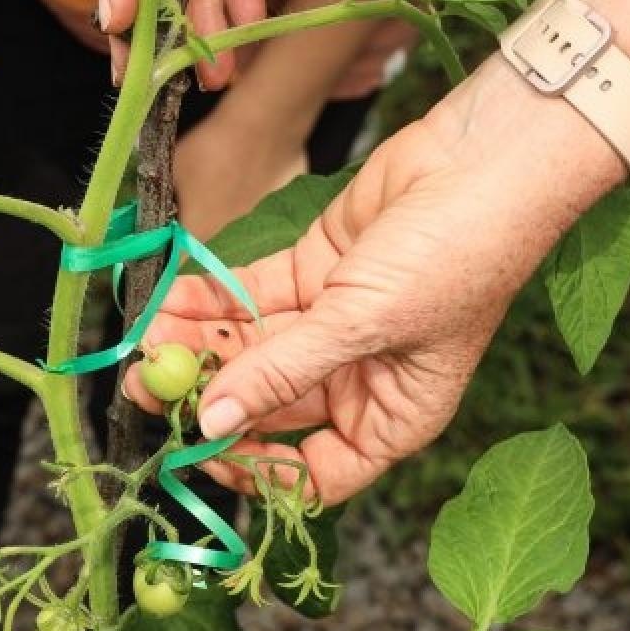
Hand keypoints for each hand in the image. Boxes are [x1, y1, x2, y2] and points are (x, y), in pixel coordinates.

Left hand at [126, 61, 627, 502]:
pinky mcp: (315, 272)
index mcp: (393, 417)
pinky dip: (209, 301)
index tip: (194, 449)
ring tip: (142, 340)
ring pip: (250, 349)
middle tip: (144, 387)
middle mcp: (360, 378)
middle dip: (205, 395)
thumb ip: (282, 373)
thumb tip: (214, 421)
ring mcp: (333, 324)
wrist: (487, 158)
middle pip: (268, 406)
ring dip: (196, 345)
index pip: (313, 472)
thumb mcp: (363, 324)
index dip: (254, 469)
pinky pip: (250, 299)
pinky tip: (166, 302)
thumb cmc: (458, 254)